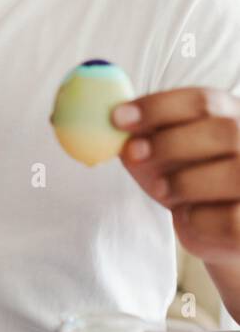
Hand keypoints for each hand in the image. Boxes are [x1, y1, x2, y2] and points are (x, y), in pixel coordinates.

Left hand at [114, 87, 239, 262]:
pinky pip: (229, 220)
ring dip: (183, 182)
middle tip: (134, 154)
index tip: (117, 117)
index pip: (203, 101)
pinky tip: (186, 216)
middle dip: (170, 143)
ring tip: (162, 188)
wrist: (215, 229)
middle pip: (225, 131)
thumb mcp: (160, 154)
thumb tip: (103, 123)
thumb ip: (141, 136)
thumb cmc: (186, 182)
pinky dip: (197, 220)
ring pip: (232, 174)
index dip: (158, 106)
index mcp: (234, 116)